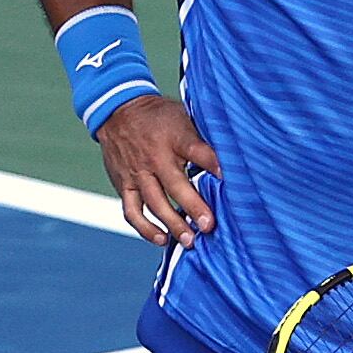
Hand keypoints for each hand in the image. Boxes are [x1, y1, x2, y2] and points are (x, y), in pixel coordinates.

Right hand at [97, 96, 221, 244]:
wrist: (117, 111)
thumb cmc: (160, 118)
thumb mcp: (184, 118)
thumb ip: (204, 140)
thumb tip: (235, 157)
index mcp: (174, 138)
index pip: (197, 151)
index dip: (213, 164)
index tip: (230, 179)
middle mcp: (154, 157)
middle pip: (175, 185)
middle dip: (193, 207)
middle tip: (209, 226)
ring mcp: (137, 173)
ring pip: (154, 203)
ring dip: (172, 224)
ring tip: (190, 241)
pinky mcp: (123, 184)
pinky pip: (132, 210)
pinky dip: (145, 227)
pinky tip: (162, 240)